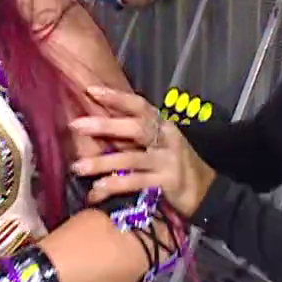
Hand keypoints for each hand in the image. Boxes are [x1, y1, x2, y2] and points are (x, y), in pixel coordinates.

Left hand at [71, 86, 214, 215]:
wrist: (205, 191)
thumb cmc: (172, 163)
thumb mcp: (157, 142)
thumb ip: (133, 134)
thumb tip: (95, 124)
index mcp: (162, 124)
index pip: (139, 105)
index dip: (116, 97)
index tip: (91, 90)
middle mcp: (166, 139)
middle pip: (136, 128)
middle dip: (105, 125)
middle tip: (76, 125)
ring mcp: (168, 161)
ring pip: (131, 158)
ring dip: (102, 162)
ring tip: (78, 167)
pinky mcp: (167, 183)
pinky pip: (136, 183)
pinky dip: (114, 186)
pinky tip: (96, 190)